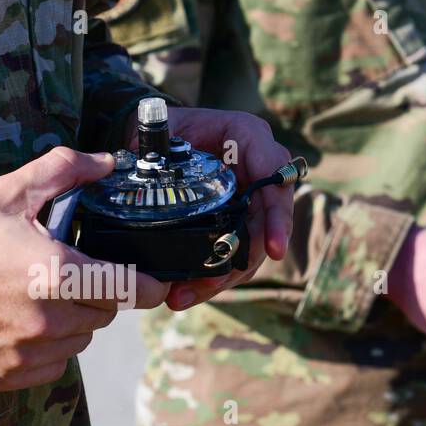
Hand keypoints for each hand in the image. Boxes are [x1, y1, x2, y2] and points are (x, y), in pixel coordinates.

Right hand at [0, 147, 168, 390]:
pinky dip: (47, 348)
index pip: (132, 288)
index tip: (148, 275)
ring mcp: (25, 355)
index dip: (148, 281)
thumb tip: (107, 161)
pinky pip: (52, 367)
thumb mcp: (6, 191)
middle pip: (106, 314)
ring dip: (72, 320)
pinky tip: (18, 321)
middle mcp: (47, 321)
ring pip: (81, 341)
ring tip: (37, 293)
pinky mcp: (4, 377)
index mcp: (56, 273)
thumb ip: (64, 171)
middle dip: (98, 292)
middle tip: (68, 269)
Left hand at [136, 107, 294, 309]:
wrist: (153, 139)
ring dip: (222, 277)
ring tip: (184, 296)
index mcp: (247, 138)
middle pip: (265, 223)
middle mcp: (257, 169)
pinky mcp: (235, 222)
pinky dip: (212, 276)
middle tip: (210, 285)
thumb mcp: (161, 129)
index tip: (274, 250)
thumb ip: (161, 149)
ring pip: (250, 246)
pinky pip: (234, 254)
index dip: (276, 216)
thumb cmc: (162, 129)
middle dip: (241, 260)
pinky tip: (186, 292)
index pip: (274, 178)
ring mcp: (248, 199)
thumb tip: (150, 174)